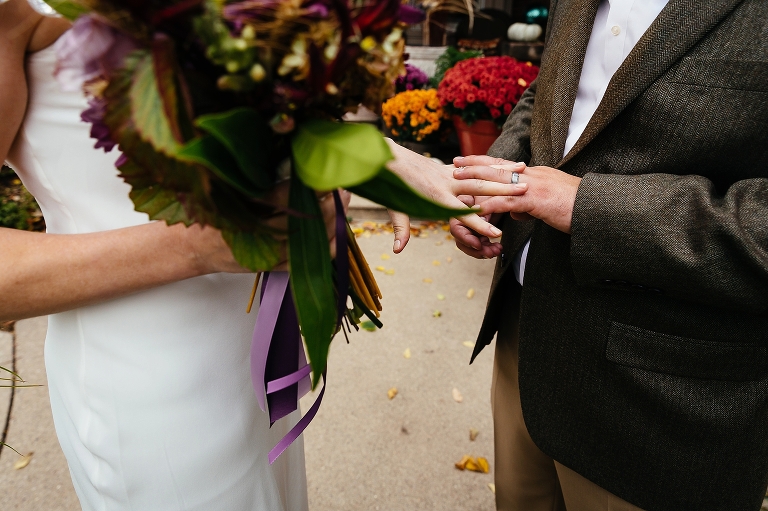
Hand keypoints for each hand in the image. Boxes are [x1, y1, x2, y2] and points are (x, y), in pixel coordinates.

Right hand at [190, 184, 348, 272]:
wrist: (192, 246)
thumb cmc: (209, 211)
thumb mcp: (224, 187)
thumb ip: (252, 176)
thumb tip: (290, 158)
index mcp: (241, 208)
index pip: (282, 197)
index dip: (308, 189)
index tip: (326, 178)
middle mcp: (253, 233)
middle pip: (300, 222)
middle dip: (326, 208)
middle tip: (342, 192)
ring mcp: (261, 253)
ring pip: (303, 244)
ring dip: (328, 227)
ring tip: (341, 208)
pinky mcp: (267, 266)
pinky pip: (301, 263)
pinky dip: (319, 252)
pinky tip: (334, 237)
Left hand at [383, 140, 527, 252]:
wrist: (387, 157)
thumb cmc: (392, 186)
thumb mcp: (395, 209)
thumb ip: (401, 229)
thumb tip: (398, 250)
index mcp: (435, 196)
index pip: (461, 213)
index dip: (479, 224)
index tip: (496, 234)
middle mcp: (446, 182)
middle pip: (478, 188)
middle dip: (501, 191)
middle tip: (524, 192)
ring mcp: (449, 172)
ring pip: (480, 173)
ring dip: (503, 174)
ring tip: (525, 174)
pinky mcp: (449, 167)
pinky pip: (475, 167)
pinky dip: (494, 167)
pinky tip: (512, 165)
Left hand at [453, 155, 580, 233]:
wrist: (597, 209)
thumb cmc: (577, 209)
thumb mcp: (549, 205)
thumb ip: (530, 206)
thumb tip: (518, 213)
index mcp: (535, 174)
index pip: (505, 165)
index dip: (485, 162)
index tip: (468, 160)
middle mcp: (532, 175)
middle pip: (497, 166)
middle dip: (473, 164)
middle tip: (454, 163)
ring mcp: (533, 186)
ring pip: (498, 180)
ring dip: (475, 180)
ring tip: (457, 181)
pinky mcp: (536, 201)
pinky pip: (507, 202)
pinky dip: (490, 205)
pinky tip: (476, 208)